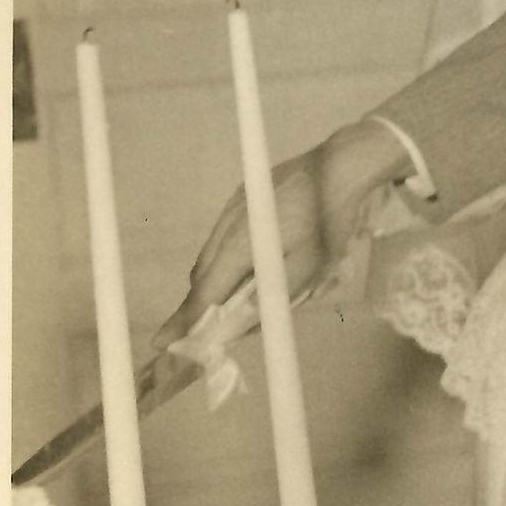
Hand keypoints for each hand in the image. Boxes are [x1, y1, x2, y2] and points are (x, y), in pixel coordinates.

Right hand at [153, 118, 412, 349]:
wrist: (343, 165)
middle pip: (203, 274)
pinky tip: (255, 261)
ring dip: (220, 278)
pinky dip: (230, 256)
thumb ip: (272, 296)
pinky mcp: (243, 196)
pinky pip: (224, 235)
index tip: (162, 341)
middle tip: (213, 326)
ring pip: (213, 254)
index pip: (204, 292)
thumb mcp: (308, 267)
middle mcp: (226, 224)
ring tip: (241, 296)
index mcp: (239, 244)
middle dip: (204, 302)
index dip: (185, 320)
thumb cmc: (330, 220)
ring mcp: (233, 206)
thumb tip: (238, 322)